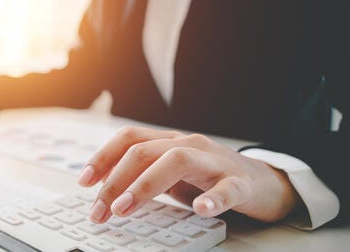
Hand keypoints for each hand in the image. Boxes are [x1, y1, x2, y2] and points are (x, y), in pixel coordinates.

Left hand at [78, 127, 299, 223]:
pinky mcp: (241, 183)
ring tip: (126, 208)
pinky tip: (201, 210)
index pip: (129, 138)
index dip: (103, 157)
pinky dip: (213, 198)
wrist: (266, 182)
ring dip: (145, 185)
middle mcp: (189, 145)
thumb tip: (104, 190)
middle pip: (144, 151)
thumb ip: (143, 176)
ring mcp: (215, 161)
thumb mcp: (171, 175)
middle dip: (115, 180)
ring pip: (176, 161)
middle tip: (100, 209)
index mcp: (170, 142)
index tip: (83, 182)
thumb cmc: (211, 178)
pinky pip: (226, 187)